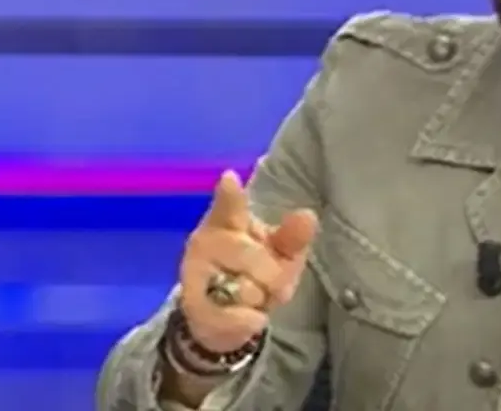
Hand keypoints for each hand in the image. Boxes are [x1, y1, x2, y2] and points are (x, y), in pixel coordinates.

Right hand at [178, 169, 318, 352]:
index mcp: (227, 221)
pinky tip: (242, 315)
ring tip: (249, 298)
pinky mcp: (192, 305)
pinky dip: (250, 320)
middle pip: (254, 258)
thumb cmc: (255, 274)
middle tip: (265, 281)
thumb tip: (308, 215)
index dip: (230, 195)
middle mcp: (204, 240)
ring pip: (248, 290)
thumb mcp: (280, 254)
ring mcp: (193, 272)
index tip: (229, 179)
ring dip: (260, 300)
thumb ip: (293, 236)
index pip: (229, 206)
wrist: (222, 318)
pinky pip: (238, 316)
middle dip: (273, 277)